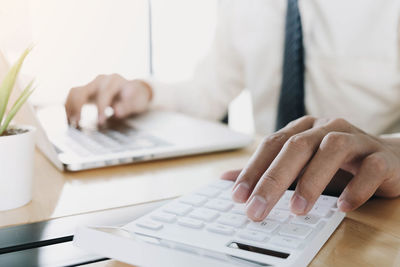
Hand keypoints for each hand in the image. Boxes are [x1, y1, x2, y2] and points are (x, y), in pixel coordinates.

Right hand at [65, 74, 152, 125]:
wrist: (134, 90)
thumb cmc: (136, 97)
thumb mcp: (138, 102)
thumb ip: (128, 107)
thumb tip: (117, 112)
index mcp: (115, 81)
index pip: (104, 94)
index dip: (101, 108)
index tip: (100, 121)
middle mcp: (101, 80)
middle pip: (84, 90)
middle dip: (78, 106)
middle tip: (76, 122)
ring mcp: (92, 84)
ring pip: (75, 92)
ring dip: (70, 106)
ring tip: (70, 121)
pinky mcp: (87, 90)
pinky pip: (73, 96)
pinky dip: (69, 106)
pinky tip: (69, 118)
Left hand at [223, 116, 399, 220]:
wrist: (388, 159)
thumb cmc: (336, 164)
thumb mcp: (298, 166)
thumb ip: (265, 171)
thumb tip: (226, 179)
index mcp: (304, 128)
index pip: (272, 144)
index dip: (253, 169)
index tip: (238, 196)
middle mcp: (327, 127)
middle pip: (297, 146)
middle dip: (273, 179)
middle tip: (257, 209)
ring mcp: (356, 139)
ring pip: (332, 150)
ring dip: (312, 181)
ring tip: (297, 210)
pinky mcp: (382, 156)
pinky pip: (370, 168)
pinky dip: (357, 187)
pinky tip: (343, 206)